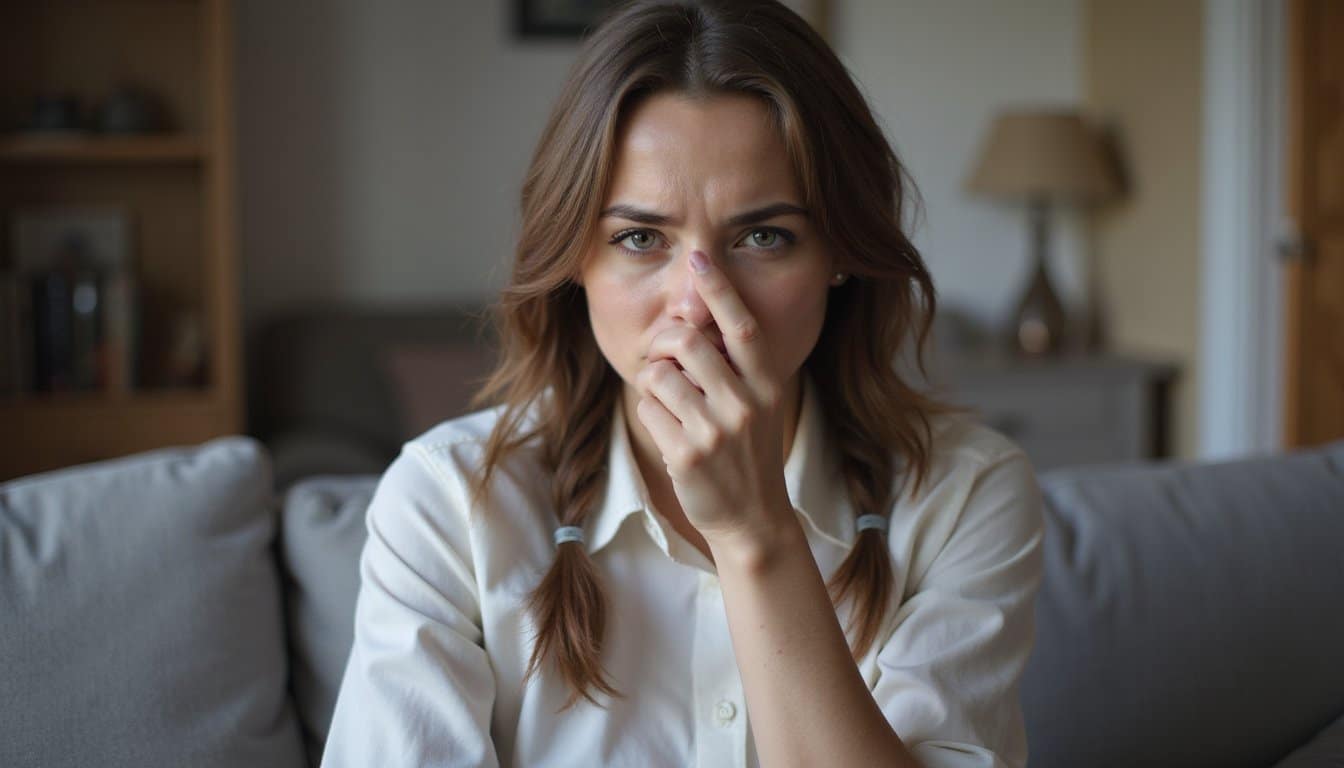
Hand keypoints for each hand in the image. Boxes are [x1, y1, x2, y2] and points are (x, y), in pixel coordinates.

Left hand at [633, 250, 793, 546]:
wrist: (752, 517)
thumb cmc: (748, 451)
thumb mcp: (759, 404)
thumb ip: (737, 366)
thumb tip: (698, 320)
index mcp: (767, 384)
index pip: (742, 327)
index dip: (720, 290)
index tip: (700, 260)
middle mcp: (745, 404)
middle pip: (689, 342)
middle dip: (666, 343)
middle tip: (666, 359)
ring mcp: (716, 431)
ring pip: (660, 374)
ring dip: (655, 384)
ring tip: (671, 405)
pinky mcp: (687, 455)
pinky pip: (647, 409)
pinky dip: (650, 412)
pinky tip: (669, 430)